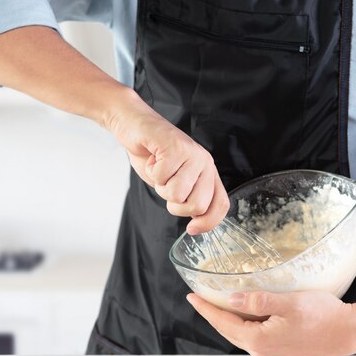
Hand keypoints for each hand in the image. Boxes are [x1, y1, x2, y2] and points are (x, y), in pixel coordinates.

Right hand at [104, 89, 228, 233]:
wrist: (134, 126)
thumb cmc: (153, 156)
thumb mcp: (174, 182)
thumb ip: (188, 198)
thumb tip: (197, 226)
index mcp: (209, 173)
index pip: (221, 205)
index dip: (208, 223)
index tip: (191, 229)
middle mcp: (205, 163)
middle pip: (197, 205)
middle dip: (174, 204)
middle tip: (167, 185)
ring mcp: (192, 154)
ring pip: (176, 193)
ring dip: (160, 185)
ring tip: (160, 169)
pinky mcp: (175, 147)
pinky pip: (161, 176)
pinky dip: (151, 171)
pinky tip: (153, 158)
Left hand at [187, 291, 355, 355]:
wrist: (349, 333)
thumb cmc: (322, 315)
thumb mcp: (288, 302)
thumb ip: (258, 301)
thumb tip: (231, 299)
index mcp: (259, 340)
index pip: (223, 322)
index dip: (206, 308)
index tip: (191, 296)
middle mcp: (262, 350)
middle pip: (228, 330)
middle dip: (212, 314)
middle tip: (199, 298)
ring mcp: (271, 352)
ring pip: (240, 334)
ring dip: (227, 320)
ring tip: (217, 304)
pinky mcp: (281, 349)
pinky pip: (253, 336)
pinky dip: (243, 324)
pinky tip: (244, 314)